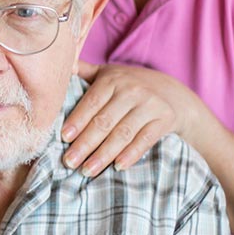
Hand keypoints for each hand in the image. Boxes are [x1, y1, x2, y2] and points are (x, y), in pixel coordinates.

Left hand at [62, 62, 197, 175]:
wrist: (173, 93)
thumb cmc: (129, 85)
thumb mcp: (108, 74)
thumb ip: (84, 70)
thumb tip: (60, 64)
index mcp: (112, 79)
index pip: (91, 102)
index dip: (77, 120)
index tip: (63, 138)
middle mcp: (131, 90)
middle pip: (104, 121)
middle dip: (85, 144)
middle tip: (69, 162)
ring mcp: (149, 105)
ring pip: (122, 134)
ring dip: (103, 154)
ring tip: (87, 170)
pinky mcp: (164, 119)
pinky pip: (145, 140)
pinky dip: (131, 154)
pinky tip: (117, 167)